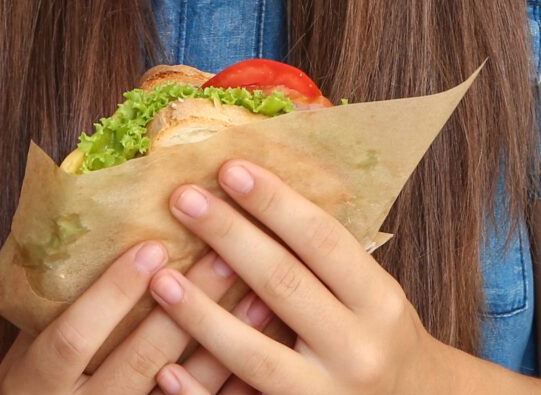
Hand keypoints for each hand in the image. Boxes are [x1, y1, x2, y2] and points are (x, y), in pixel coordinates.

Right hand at [0, 237, 282, 394]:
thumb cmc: (34, 384)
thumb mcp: (27, 346)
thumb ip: (57, 299)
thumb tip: (92, 212)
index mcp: (40, 378)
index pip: (75, 336)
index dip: (113, 294)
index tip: (153, 247)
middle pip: (139, 359)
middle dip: (187, 308)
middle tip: (225, 255)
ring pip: (178, 389)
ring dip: (222, 339)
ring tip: (259, 294)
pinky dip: (231, 381)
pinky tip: (262, 345)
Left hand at [146, 163, 449, 394]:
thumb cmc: (379, 340)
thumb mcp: (373, 294)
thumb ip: (329, 256)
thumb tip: (265, 188)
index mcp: (379, 303)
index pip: (322, 240)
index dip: (275, 202)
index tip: (230, 168)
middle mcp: (356, 349)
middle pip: (283, 284)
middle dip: (230, 236)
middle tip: (183, 199)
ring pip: (254, 354)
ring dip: (201, 314)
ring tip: (160, 278)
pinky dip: (200, 393)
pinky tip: (166, 370)